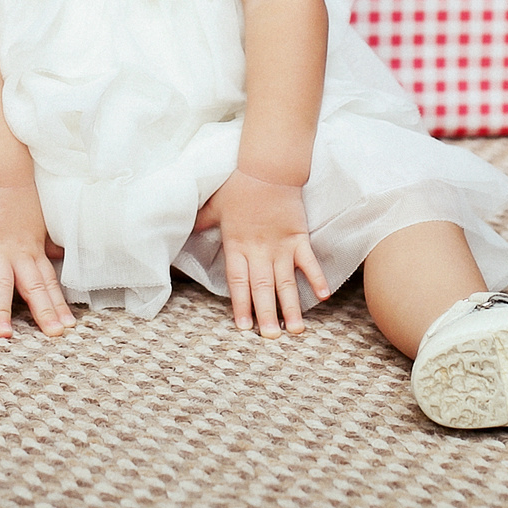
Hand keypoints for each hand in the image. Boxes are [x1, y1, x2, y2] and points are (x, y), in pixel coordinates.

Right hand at [0, 184, 74, 339]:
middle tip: (53, 334)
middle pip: (34, 288)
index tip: (68, 325)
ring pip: (3, 284)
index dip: (58, 305)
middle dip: (44, 312)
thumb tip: (61, 253)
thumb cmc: (22, 198)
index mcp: (35, 251)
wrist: (4, 173)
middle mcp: (20, 254)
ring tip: (4, 335)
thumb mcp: (40, 223)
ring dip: (3, 310)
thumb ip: (48, 243)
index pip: (50, 283)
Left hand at [198, 169, 328, 337]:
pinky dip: (316, 278)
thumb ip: (202, 222)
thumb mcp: (214, 206)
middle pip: (263, 288)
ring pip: (286, 282)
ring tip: (295, 330)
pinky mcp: (299, 237)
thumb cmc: (239, 185)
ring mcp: (281, 246)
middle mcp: (259, 251)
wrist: (268, 168)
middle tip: (271, 338)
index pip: (238, 283)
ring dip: (291, 307)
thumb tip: (184, 230)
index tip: (244, 328)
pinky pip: (308, 261)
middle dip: (267, 315)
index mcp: (237, 246)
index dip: (241, 306)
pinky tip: (323, 297)